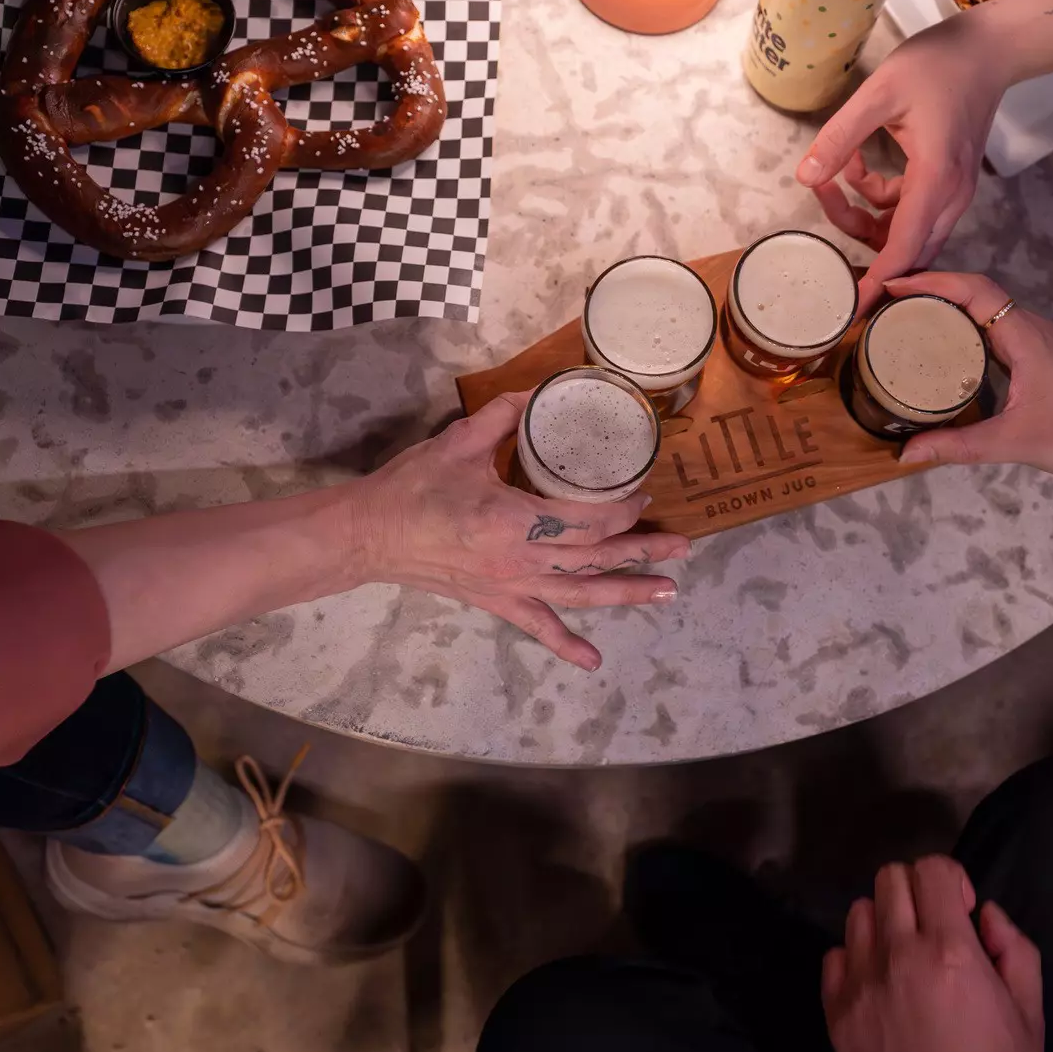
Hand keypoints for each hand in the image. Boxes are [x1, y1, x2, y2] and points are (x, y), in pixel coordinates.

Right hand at [347, 393, 689, 670]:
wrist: (369, 535)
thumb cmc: (413, 487)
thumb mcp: (461, 441)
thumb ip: (505, 414)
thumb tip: (541, 390)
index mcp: (516, 518)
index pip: (587, 518)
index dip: (622, 508)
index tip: (643, 494)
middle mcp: (522, 559)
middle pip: (596, 557)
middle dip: (643, 550)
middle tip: (683, 548)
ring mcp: (511, 585)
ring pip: (581, 594)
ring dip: (627, 593)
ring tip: (666, 591)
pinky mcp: (496, 601)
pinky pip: (537, 626)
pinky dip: (565, 645)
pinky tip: (593, 661)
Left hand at [797, 17, 1009, 313]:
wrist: (988, 51)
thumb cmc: (937, 65)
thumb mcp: (879, 94)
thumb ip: (840, 137)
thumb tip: (805, 177)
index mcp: (936, 179)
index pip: (904, 247)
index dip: (877, 281)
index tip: (852, 309)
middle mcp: (950, 197)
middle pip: (902, 246)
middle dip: (858, 234)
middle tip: (824, 198)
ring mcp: (952, 193)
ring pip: (903, 231)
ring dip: (865, 214)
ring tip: (835, 175)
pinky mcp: (946, 185)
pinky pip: (907, 211)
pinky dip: (879, 198)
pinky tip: (857, 164)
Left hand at [823, 856, 1044, 1051]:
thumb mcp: (1030, 1016)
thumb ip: (1016, 950)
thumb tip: (987, 915)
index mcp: (950, 952)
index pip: (932, 869)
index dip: (951, 879)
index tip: (962, 910)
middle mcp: (897, 956)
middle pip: (890, 878)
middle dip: (917, 892)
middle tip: (935, 927)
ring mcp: (859, 983)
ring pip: (858, 912)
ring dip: (885, 921)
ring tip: (905, 955)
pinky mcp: (835, 1012)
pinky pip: (833, 956)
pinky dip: (855, 960)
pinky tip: (879, 984)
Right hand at [884, 272, 1052, 520]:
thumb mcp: (1012, 441)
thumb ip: (957, 446)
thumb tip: (905, 453)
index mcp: (1022, 334)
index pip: (973, 289)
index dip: (932, 281)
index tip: (893, 286)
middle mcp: (1028, 327)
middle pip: (975, 292)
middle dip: (931, 291)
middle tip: (888, 305)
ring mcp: (1036, 341)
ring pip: (985, 311)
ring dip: (949, 309)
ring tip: (906, 322)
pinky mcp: (1039, 357)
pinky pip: (994, 331)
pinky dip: (965, 331)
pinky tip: (945, 353)